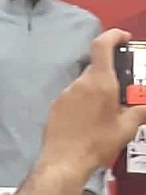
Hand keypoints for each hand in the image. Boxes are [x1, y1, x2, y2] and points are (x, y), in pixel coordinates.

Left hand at [39, 29, 145, 175]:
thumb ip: (140, 111)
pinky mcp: (57, 105)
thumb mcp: (127, 127)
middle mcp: (80, 83)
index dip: (113, 35)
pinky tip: (93, 120)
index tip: (124, 37)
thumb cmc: (98, 142)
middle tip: (126, 90)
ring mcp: (66, 93)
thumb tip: (145, 105)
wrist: (64, 159)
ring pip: (86, 84)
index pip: (102, 46)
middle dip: (112, 75)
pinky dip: (87, 101)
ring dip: (99, 90)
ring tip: (111, 110)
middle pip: (97, 68)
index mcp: (99, 82)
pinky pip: (75, 96)